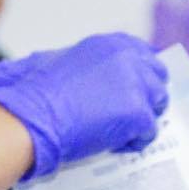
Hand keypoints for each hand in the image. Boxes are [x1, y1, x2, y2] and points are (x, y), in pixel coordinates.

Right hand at [0, 32, 167, 179]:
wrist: (31, 117)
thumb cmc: (34, 93)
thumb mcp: (57, 61)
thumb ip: (82, 63)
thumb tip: (79, 72)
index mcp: (109, 44)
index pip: (142, 51)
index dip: (140, 73)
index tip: (134, 88)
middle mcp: (127, 58)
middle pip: (157, 75)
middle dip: (147, 94)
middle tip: (130, 114)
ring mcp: (136, 85)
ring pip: (157, 104)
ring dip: (142, 119)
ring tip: (118, 132)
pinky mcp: (138, 113)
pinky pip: (149, 132)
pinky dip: (133, 142)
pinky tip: (112, 145)